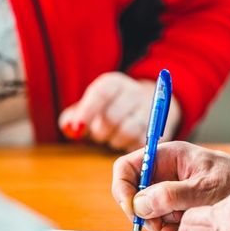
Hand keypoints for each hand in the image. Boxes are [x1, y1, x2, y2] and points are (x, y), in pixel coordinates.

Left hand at [58, 72, 180, 151]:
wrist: (141, 107)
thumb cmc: (105, 111)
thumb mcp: (86, 109)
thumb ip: (71, 119)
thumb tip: (69, 128)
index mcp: (113, 84)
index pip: (101, 94)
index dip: (87, 111)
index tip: (78, 128)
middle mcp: (133, 92)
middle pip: (112, 117)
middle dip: (100, 131)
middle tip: (99, 133)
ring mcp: (149, 110)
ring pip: (127, 131)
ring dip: (114, 140)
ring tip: (112, 136)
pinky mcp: (159, 129)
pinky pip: (140, 143)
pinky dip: (128, 146)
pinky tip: (125, 141)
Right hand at [112, 141, 229, 230]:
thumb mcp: (205, 189)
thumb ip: (171, 196)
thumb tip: (139, 204)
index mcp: (165, 157)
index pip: (126, 168)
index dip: (122, 188)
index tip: (131, 210)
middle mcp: (162, 173)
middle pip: (132, 192)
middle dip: (142, 211)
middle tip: (158, 225)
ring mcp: (167, 191)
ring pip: (145, 210)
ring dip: (157, 223)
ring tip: (179, 225)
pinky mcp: (174, 207)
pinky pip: (159, 221)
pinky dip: (167, 229)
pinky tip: (182, 229)